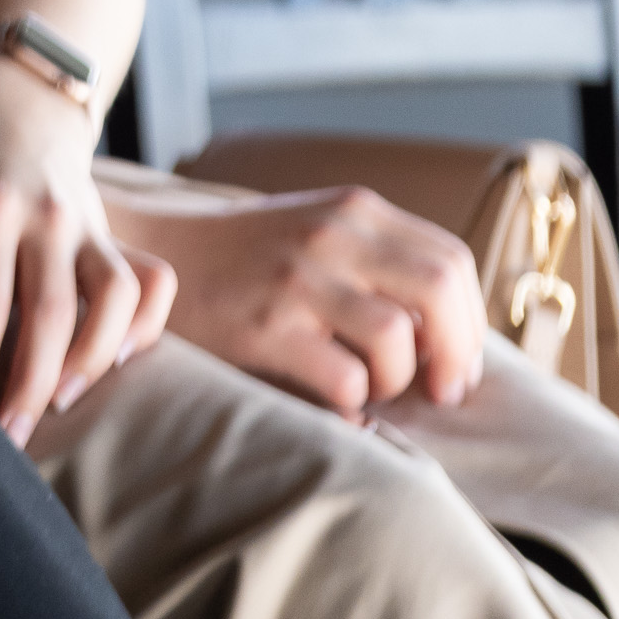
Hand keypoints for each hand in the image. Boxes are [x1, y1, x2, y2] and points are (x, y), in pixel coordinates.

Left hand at [0, 61, 172, 441]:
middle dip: (30, 386)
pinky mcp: (116, 231)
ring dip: (89, 363)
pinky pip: (152, 285)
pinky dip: (141, 329)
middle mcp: (46, 216)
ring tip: (55, 403)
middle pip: (50, 316)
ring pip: (112, 302)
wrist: (12, 100)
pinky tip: (111, 360)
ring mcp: (89, 223)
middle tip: (7, 436)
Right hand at [114, 183, 485, 417]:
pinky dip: (354, 406)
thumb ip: (379, 258)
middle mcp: (329, 236)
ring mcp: (294, 281)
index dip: (470, 321)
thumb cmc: (244, 258)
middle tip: (441, 391)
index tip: (456, 360)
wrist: (148, 254)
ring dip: (397, 380)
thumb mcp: (315, 231)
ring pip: (396, 339)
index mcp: (352, 211)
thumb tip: (457, 330)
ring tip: (371, 389)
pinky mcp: (262, 328)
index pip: (453, 262)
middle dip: (455, 354)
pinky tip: (337, 408)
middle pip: (440, 292)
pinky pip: (343, 380)